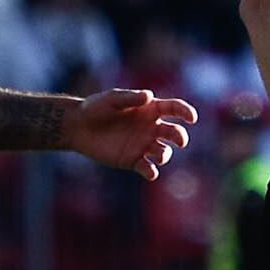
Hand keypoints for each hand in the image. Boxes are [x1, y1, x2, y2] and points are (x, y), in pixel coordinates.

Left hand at [66, 87, 195, 179]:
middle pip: (174, 133)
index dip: (186, 112)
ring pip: (164, 152)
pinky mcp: (132, 160)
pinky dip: (152, 172)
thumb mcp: (111, 99)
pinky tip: (150, 172)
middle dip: (180, 137)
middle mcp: (150, 128)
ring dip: (165, 155)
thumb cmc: (95, 108)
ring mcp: (142, 145)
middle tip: (179, 141)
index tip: (192, 118)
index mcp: (149, 110)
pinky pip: (148, 169)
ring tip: (157, 155)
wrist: (78, 127)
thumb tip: (150, 97)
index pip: (174, 109)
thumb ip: (131, 97)